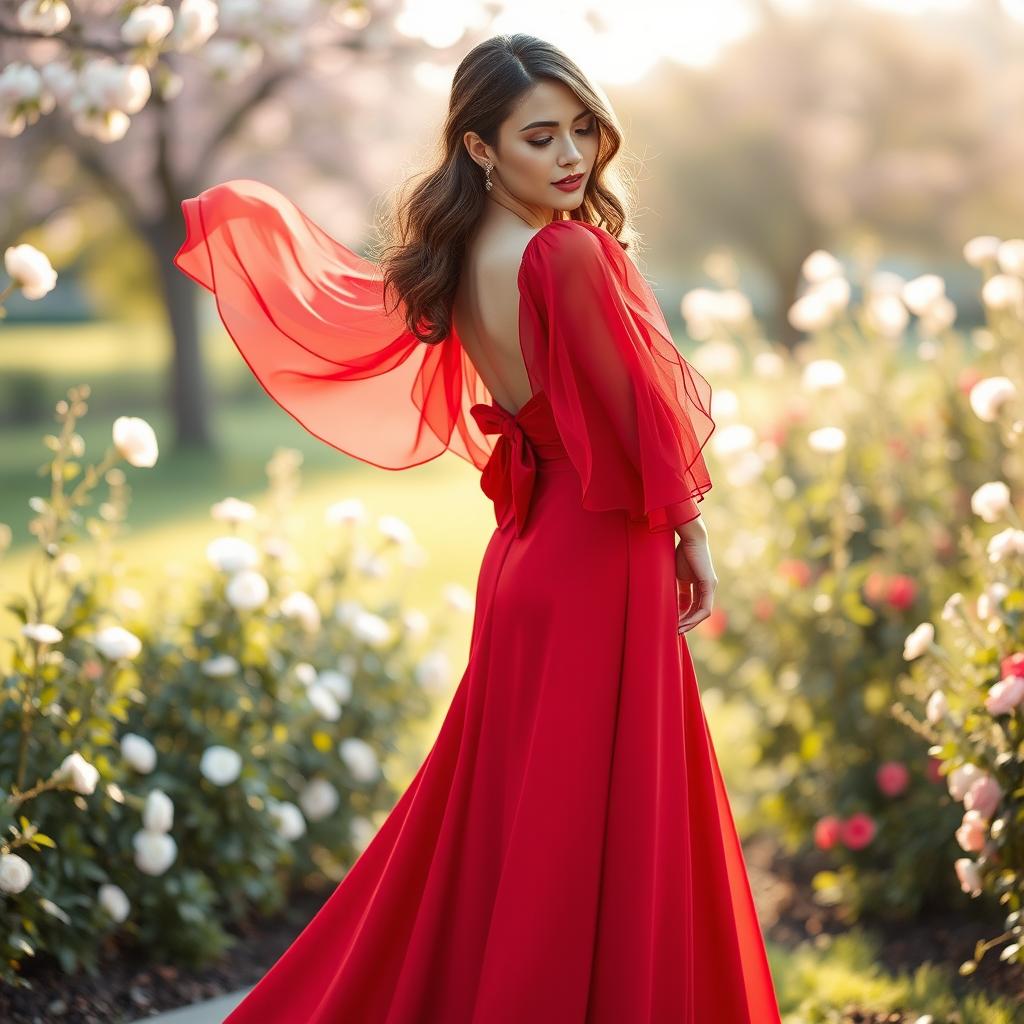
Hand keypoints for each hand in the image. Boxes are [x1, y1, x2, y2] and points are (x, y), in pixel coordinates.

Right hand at [675, 516, 716, 633]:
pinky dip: (695, 617)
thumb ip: (678, 589)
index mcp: (700, 583)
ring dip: (690, 622)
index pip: (693, 604)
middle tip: (675, 630)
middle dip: (687, 622)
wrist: (689, 538)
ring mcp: (710, 586)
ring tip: (678, 629)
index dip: (684, 615)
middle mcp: (708, 586)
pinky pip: (705, 608)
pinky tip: (685, 623)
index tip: (673, 622)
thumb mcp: (678, 575)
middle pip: (698, 610)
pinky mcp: (709, 585)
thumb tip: (672, 604)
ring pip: (702, 612)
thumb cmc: (681, 551)